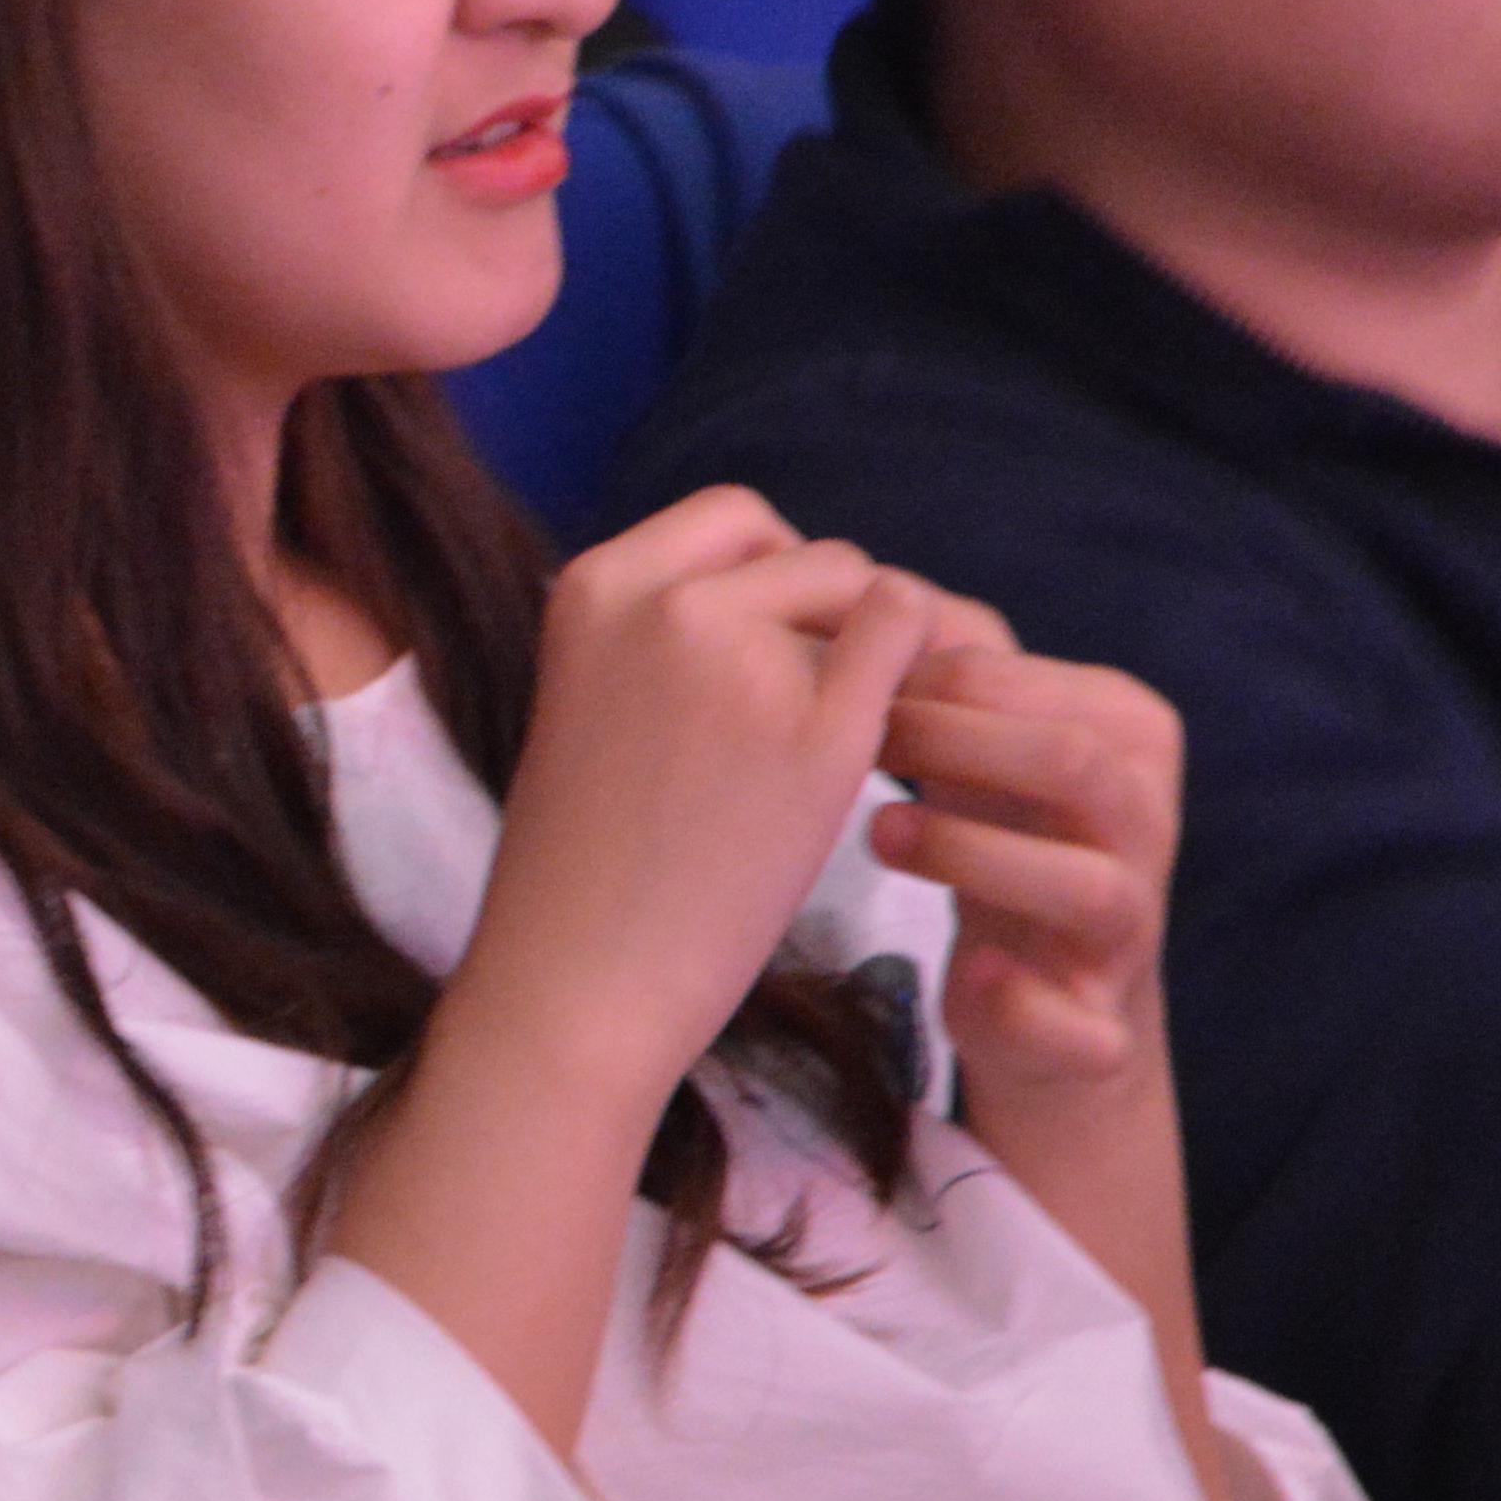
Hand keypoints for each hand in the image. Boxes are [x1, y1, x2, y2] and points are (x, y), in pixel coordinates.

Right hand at [457, 487, 944, 1114]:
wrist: (580, 979)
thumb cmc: (589, 860)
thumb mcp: (591, 700)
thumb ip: (668, 631)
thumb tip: (808, 585)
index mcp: (590, 587)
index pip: (731, 520)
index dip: (775, 576)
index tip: (780, 651)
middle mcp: (662, 604)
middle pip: (804, 550)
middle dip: (832, 617)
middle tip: (823, 706)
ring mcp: (741, 663)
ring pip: (862, 588)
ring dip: (872, 653)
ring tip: (839, 745)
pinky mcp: (818, 732)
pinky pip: (908, 635)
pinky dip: (920, 672)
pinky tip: (891, 742)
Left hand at [864, 611, 1183, 1102]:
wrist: (1041, 990)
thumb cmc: (990, 831)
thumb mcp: (977, 748)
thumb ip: (943, 684)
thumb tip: (860, 603)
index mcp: (1127, 734)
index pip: (1031, 682)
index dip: (929, 675)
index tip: (840, 678)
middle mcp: (1147, 823)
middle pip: (1072, 763)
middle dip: (954, 745)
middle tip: (857, 742)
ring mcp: (1131, 930)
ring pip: (1088, 885)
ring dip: (974, 855)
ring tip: (876, 831)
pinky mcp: (1101, 1030)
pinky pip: (1083, 1028)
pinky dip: (1021, 1005)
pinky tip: (967, 978)